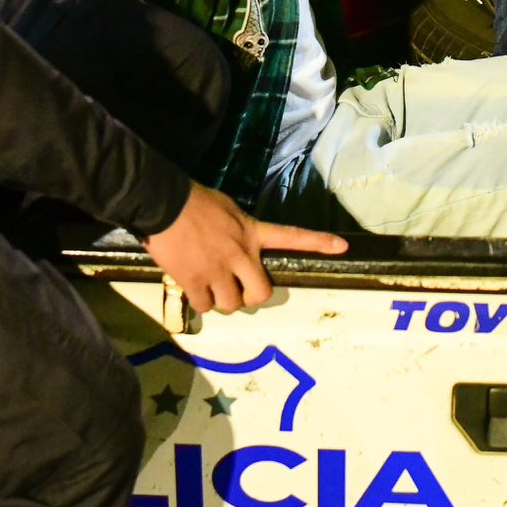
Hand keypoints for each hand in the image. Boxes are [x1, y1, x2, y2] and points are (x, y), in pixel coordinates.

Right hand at [143, 183, 346, 314]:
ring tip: (211, 288)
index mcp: (252, 231)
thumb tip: (237, 243)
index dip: (318, 242)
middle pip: (260, 293)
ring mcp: (219, 269)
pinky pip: (205, 306)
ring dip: (223, 301)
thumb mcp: (228, 208)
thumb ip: (241, 228)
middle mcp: (241, 254)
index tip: (342, 246)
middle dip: (250, 296)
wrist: (165, 204)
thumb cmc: (195, 201)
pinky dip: (201, 302)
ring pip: (232, 304)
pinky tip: (194, 289)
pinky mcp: (195, 280)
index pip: (291, 236)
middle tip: (239, 290)